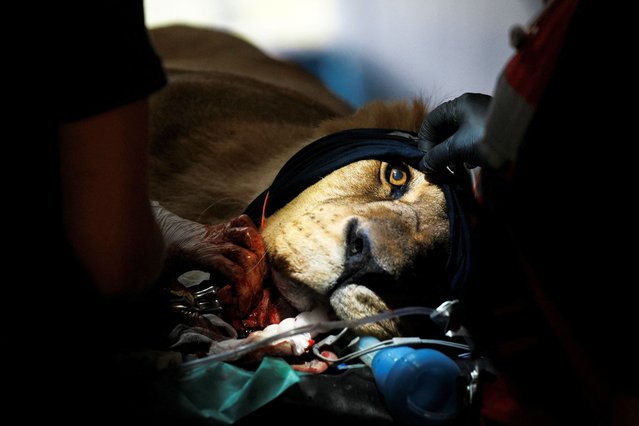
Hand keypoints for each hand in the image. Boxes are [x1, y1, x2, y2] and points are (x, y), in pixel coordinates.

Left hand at [152, 202, 266, 318]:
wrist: (159, 230)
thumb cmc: (162, 254)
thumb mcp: (163, 278)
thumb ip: (176, 293)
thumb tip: (190, 308)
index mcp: (203, 255)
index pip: (235, 273)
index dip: (243, 294)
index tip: (240, 310)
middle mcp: (217, 242)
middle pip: (249, 261)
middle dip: (254, 286)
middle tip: (247, 304)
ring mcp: (222, 232)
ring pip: (252, 242)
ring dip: (258, 265)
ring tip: (254, 283)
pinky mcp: (224, 227)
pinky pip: (245, 224)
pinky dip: (254, 237)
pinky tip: (253, 255)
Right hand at [418, 93, 491, 172]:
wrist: (526, 142)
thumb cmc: (488, 138)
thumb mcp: (458, 148)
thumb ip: (438, 156)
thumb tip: (424, 165)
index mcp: (460, 104)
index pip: (431, 121)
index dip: (425, 140)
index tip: (427, 159)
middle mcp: (470, 108)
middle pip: (445, 129)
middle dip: (439, 149)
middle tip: (439, 166)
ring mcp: (483, 118)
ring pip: (458, 136)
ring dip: (453, 153)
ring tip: (455, 167)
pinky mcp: (493, 130)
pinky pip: (473, 140)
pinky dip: (467, 153)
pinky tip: (472, 164)